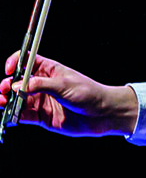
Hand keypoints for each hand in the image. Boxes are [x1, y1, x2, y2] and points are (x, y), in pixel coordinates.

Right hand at [1, 52, 137, 135]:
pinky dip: (14, 115)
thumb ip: (39, 85)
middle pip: (16, 82)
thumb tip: (16, 85)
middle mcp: (42, 85)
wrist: (102, 113)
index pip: (27, 61)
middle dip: (6, 85)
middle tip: (4, 91)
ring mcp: (41, 100)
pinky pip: (23, 115)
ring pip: (16, 99)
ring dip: (6, 101)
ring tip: (3, 103)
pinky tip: (11, 116)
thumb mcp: (64, 84)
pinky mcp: (41, 116)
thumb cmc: (89, 93)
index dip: (15, 62)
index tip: (8, 69)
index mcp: (49, 70)